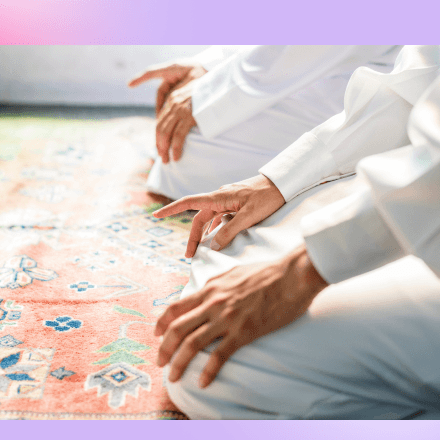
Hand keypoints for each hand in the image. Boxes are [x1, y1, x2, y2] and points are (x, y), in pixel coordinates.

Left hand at [128, 61, 206, 162]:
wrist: (222, 86)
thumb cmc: (210, 94)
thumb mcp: (191, 97)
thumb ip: (183, 107)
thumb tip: (180, 124)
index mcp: (172, 99)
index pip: (159, 121)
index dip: (157, 137)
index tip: (160, 147)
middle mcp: (173, 104)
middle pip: (159, 129)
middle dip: (159, 145)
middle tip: (162, 158)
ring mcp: (181, 110)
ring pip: (165, 133)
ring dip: (164, 149)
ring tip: (167, 160)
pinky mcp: (189, 116)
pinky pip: (178, 136)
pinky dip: (175, 148)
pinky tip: (176, 157)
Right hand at [154, 174, 285, 257]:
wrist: (283, 184)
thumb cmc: (268, 197)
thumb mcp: (249, 217)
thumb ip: (230, 231)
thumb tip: (212, 246)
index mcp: (219, 197)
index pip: (189, 203)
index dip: (171, 209)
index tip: (156, 215)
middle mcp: (220, 197)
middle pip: (199, 218)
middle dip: (192, 237)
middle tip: (189, 256)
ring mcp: (228, 200)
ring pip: (210, 219)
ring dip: (204, 234)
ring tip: (202, 251)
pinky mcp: (236, 204)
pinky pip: (221, 217)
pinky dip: (217, 229)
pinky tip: (219, 238)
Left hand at [155, 245, 328, 387]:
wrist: (292, 276)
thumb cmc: (266, 272)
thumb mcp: (232, 273)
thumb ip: (215, 284)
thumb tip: (204, 291)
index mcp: (209, 289)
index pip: (176, 307)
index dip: (161, 323)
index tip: (156, 334)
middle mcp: (213, 304)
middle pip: (177, 328)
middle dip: (164, 348)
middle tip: (159, 362)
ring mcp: (227, 319)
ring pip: (192, 343)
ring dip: (179, 363)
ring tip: (173, 376)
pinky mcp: (243, 332)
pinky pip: (220, 355)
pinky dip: (208, 371)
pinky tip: (202, 382)